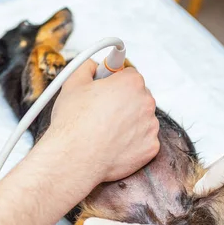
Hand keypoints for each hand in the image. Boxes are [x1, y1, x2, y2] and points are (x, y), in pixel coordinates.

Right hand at [45, 60, 159, 182]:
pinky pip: (143, 141)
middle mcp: (146, 102)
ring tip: (104, 131)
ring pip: (141, 119)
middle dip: (123, 102)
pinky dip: (131, 143)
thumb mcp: (72, 83)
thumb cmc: (73, 124)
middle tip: (101, 113)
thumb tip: (92, 66)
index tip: (105, 90)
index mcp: (131, 83)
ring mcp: (151, 127)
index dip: (114, 83)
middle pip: (137, 97)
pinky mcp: (151, 148)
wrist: (75, 159)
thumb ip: (86, 67)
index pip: (129, 75)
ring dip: (128, 123)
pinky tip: (113, 145)